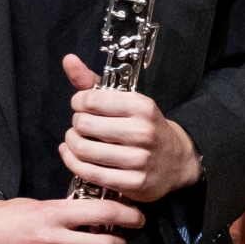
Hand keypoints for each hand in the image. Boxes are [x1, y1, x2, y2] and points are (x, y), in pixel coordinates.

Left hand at [58, 56, 202, 202]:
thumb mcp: (125, 100)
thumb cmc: (144, 126)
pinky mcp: (133, 183)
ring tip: (76, 141)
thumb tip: (68, 59)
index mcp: (141, 106)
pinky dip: (73, 163)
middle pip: (84, 125)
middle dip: (76, 124)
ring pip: (84, 151)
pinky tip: (73, 156)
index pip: (91, 101)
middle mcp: (142, 132)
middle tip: (80, 126)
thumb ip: (93, 82)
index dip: (78, 102)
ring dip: (72, 144)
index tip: (81, 106)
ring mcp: (139, 160)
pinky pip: (89, 173)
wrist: (176, 161)